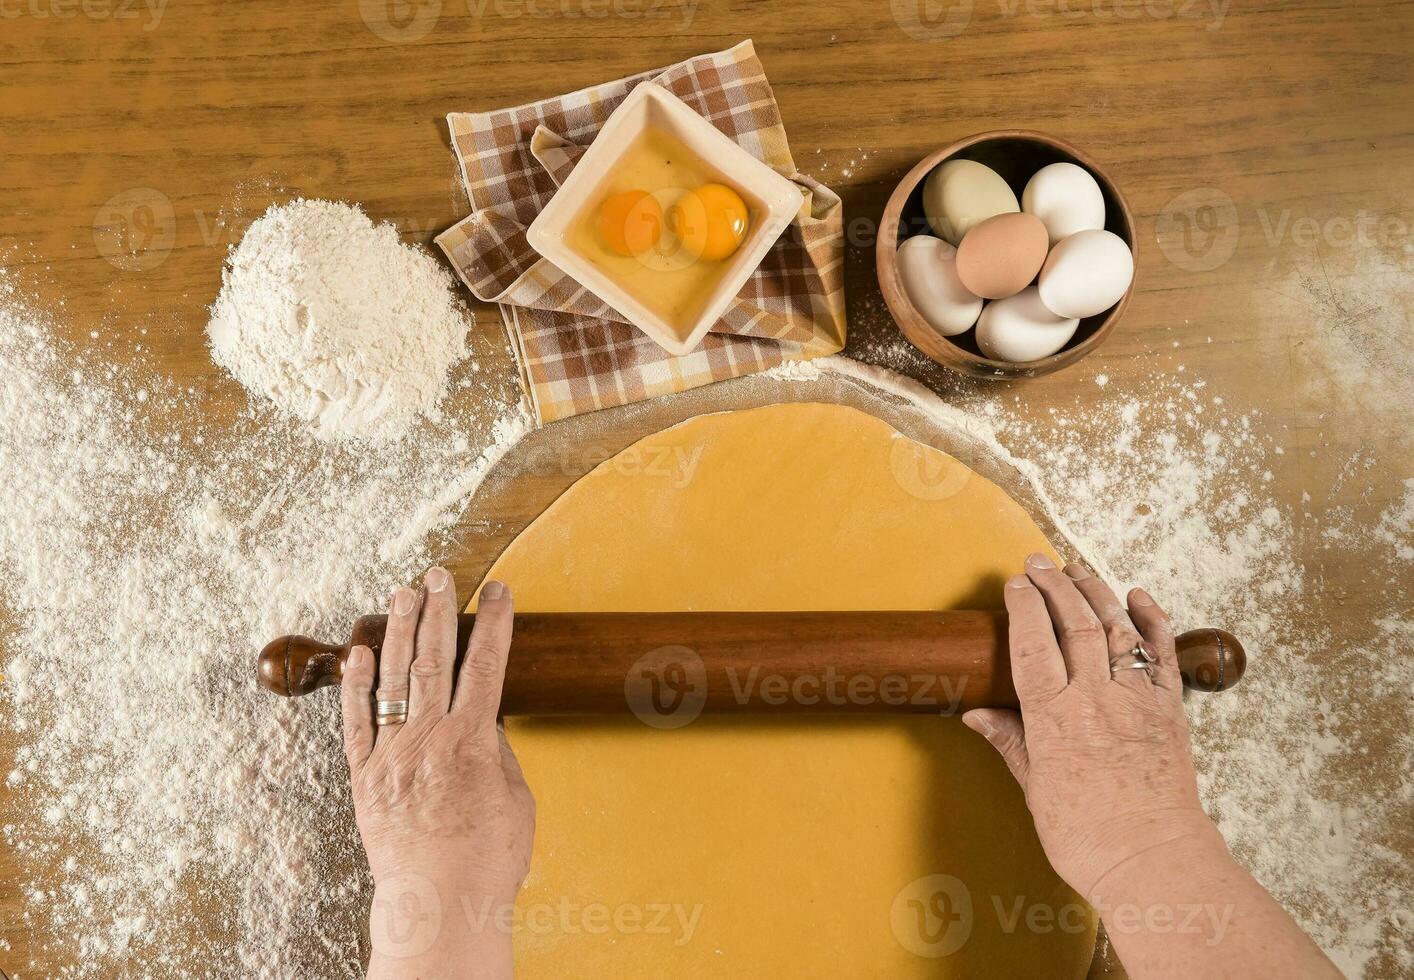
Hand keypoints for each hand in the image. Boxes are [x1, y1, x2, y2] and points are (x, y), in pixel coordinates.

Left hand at [341, 568, 533, 977]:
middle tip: (441, 575)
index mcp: (473, 741)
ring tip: (404, 594)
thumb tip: (484, 722)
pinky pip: (356, 722)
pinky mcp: (364, 778)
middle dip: (440, 610)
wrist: (438, 904)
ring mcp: (392, 755)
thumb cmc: (486, 860)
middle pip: (435, 659)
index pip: (486, 666)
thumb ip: (497, 752)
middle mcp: (428, 739)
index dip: (493, 623)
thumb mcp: (516, 799)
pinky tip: (359, 651)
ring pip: (394, 679)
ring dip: (401, 631)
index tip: (498, 591)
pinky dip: (356, 684)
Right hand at [962, 553, 1220, 900]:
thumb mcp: (1035, 790)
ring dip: (1096, 592)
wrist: (1153, 861)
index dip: (1023, 606)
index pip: (1033, 643)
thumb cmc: (1088, 836)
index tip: (1014, 584)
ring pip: (1117, 629)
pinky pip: (1164, 654)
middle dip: (1054, 586)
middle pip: (1075, 624)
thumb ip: (1011, 742)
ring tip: (1077, 568)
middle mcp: (1096, 699)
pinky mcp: (1170, 710)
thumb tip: (978, 714)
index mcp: (1055, 718)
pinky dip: (1153, 620)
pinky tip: (1139, 596)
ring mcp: (1137, 701)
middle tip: (1038, 563)